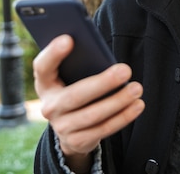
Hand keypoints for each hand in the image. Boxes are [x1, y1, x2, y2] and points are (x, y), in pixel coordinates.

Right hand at [33, 35, 144, 171]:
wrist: (70, 127)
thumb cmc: (75, 87)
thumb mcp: (70, 75)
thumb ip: (79, 63)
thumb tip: (101, 53)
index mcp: (45, 83)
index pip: (42, 67)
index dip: (53, 53)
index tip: (69, 38)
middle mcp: (49, 107)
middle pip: (75, 95)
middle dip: (102, 82)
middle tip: (125, 69)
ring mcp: (62, 127)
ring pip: (92, 115)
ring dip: (117, 101)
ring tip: (136, 88)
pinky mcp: (77, 141)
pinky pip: (103, 129)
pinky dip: (123, 117)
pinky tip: (137, 105)